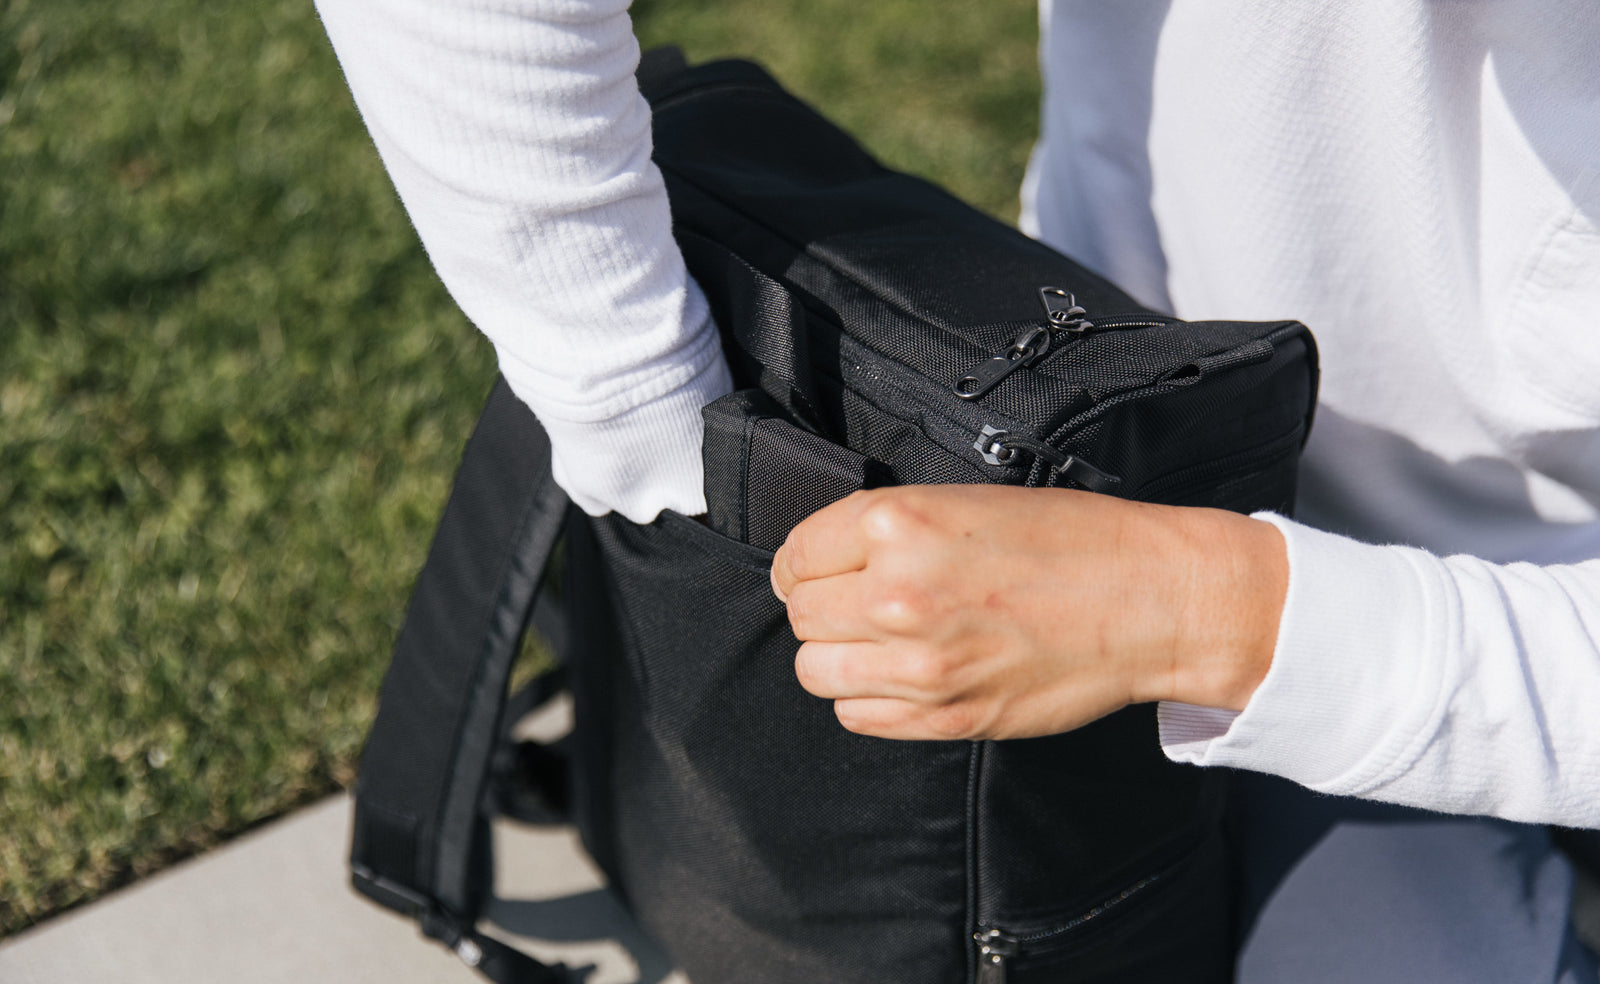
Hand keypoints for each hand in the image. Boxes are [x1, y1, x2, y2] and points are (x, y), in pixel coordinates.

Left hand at [769, 485, 1286, 740]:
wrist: (1150, 599)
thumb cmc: (1072, 540)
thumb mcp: (966, 502)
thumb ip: (888, 531)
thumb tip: (826, 561)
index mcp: (899, 525)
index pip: (797, 554)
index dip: (806, 562)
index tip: (821, 568)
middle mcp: (898, 595)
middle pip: (802, 615)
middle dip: (822, 606)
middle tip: (860, 600)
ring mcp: (920, 664)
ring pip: (816, 671)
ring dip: (838, 656)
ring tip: (879, 640)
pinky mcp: (946, 717)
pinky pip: (856, 716)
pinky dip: (868, 698)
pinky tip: (904, 674)